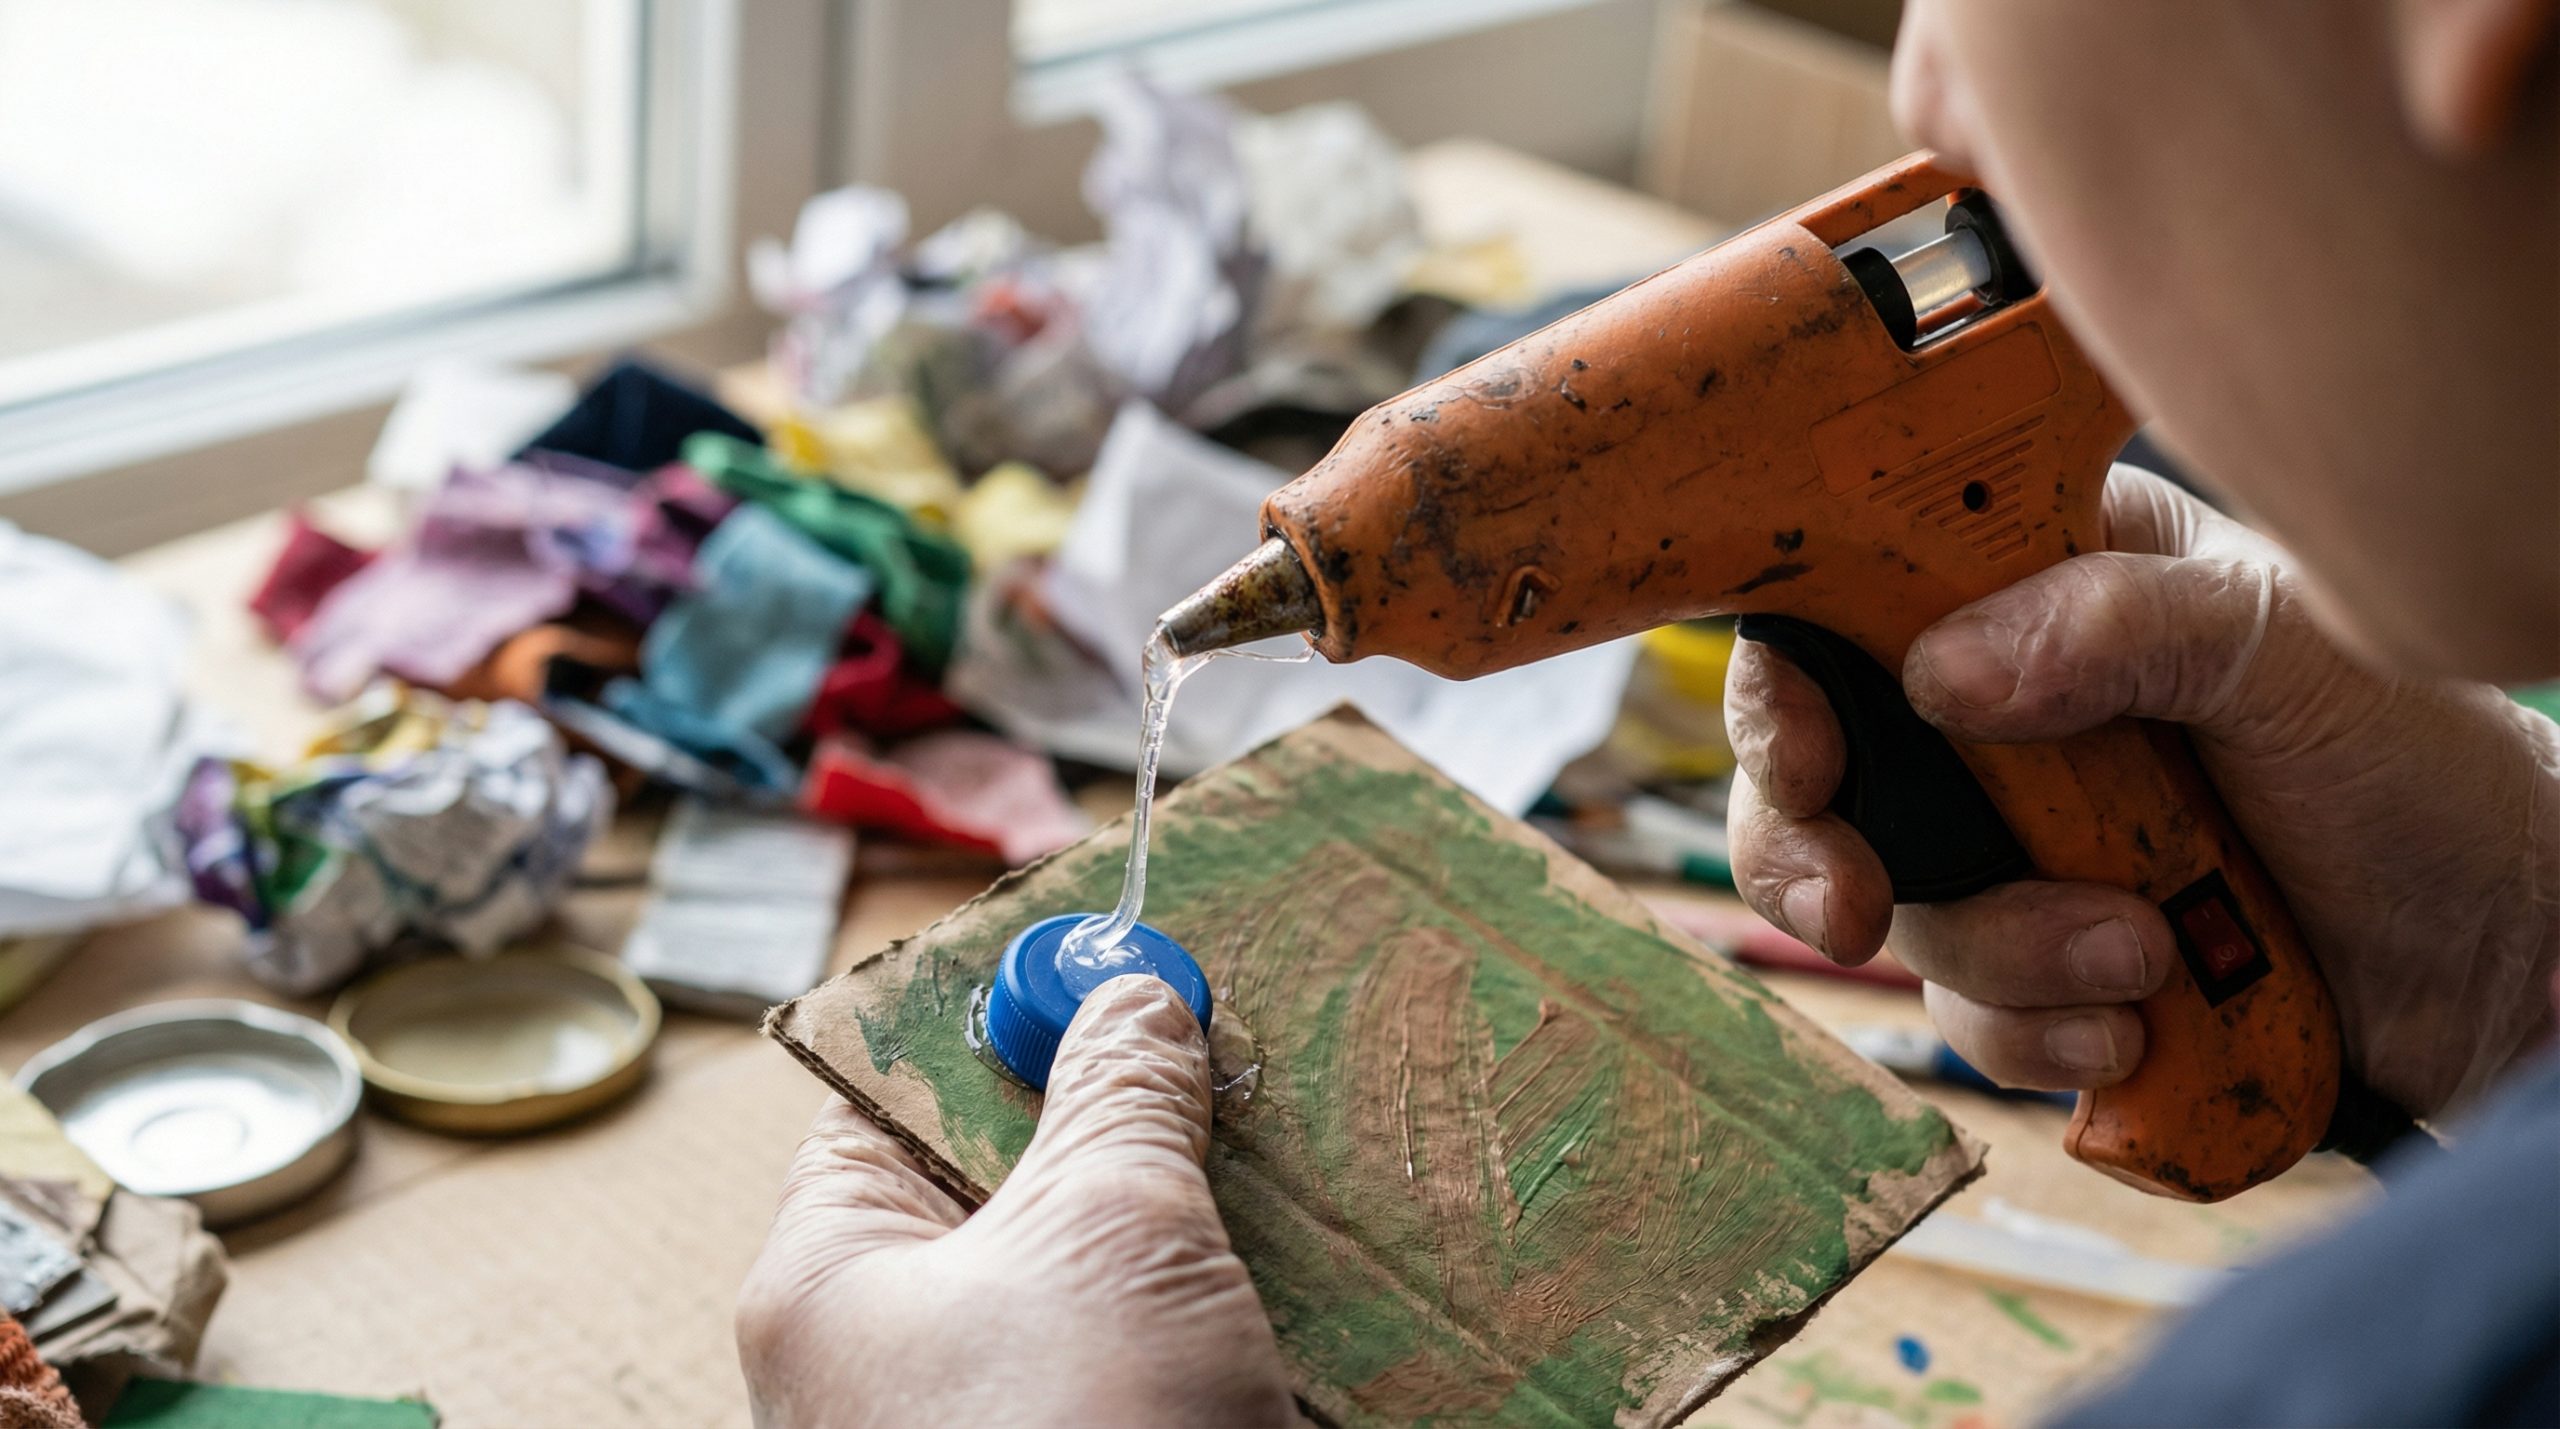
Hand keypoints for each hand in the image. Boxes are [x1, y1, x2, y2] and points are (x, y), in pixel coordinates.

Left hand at [737, 976, 1296, 1427]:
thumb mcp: (1106, 1233)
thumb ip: (1120, 1099)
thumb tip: (1136, 1000)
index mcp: (830, 1277)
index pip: (893, 1093)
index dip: (997, 1018)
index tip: (1104, 961)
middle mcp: (891, 1354)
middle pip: (1008, 1177)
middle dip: (1121, 1111)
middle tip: (1214, 1040)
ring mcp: (992, 1418)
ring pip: (1095, 1269)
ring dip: (1190, 1209)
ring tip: (1276, 1133)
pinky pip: (1151, 1349)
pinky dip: (1221, 1301)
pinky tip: (1296, 1250)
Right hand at [1726, 466, 2559, 1118]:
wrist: (2506, 957)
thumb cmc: (2421, 764)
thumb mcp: (2295, 651)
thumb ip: (2122, 626)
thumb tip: (1940, 673)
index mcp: (2042, 587)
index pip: (1850, 606)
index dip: (1789, 682)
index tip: (1808, 757)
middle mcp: (2007, 715)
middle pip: (1824, 779)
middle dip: (1816, 853)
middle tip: (1855, 908)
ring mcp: (2022, 844)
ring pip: (1903, 912)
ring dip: (2003, 955)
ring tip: (2145, 955)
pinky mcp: (2048, 961)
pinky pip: (1970, 1015)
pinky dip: (2038, 1035)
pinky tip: (2141, 1020)